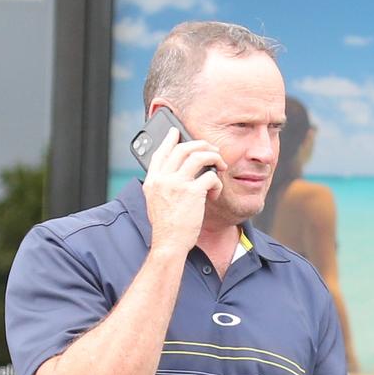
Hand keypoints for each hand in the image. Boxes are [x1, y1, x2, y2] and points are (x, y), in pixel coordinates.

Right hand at [143, 127, 225, 254]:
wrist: (169, 243)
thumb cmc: (166, 227)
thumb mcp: (155, 202)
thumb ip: (161, 186)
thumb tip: (173, 173)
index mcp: (152, 181)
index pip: (160, 153)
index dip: (169, 139)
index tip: (176, 131)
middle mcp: (163, 179)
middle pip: (183, 149)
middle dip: (201, 145)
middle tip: (211, 149)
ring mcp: (177, 184)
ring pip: (199, 156)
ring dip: (214, 157)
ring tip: (221, 164)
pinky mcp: (193, 193)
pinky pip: (210, 177)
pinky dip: (217, 182)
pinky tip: (215, 191)